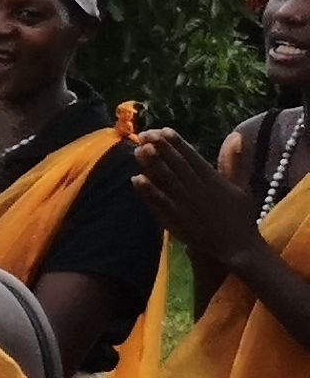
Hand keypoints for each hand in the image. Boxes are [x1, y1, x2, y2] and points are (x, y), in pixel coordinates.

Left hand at [135, 126, 265, 272]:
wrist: (237, 247)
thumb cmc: (240, 215)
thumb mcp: (240, 185)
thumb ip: (233, 161)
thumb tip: (235, 136)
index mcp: (214, 180)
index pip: (192, 157)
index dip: (176, 143)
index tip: (163, 130)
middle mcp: (198, 190)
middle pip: (176, 166)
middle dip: (161, 149)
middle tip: (145, 134)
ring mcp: (185, 205)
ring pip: (166, 182)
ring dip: (152, 165)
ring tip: (138, 150)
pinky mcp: (176, 221)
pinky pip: (159, 204)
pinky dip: (148, 192)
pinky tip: (136, 179)